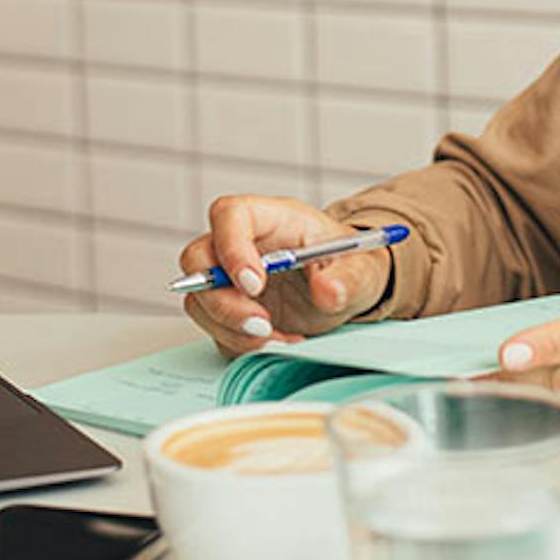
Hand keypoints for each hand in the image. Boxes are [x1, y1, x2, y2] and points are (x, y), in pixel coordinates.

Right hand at [178, 195, 394, 358]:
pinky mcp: (231, 310)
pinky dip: (242, 344)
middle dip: (224, 301)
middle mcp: (241, 245)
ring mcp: (229, 279)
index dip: (232, 248)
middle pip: (198, 261)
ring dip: (234, 329)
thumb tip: (328, 292)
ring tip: (280, 338)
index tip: (255, 284)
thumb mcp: (361, 269)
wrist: (348, 290)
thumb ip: (348, 279)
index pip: (229, 215)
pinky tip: (279, 342)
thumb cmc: (347, 265)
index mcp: (270, 219)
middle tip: (263, 323)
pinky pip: (216, 330)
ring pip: (200, 301)